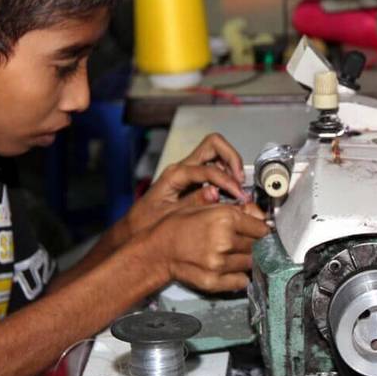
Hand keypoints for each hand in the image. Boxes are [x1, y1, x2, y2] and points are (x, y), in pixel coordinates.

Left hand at [124, 133, 247, 238]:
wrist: (135, 230)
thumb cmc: (146, 223)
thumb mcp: (168, 215)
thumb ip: (192, 203)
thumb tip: (214, 192)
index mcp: (176, 174)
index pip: (208, 167)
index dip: (226, 180)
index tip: (237, 194)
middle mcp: (183, 168)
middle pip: (214, 145)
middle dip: (232, 158)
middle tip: (241, 179)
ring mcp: (189, 171)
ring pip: (216, 153)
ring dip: (232, 165)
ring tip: (239, 186)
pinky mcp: (194, 179)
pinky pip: (216, 167)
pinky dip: (228, 174)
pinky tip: (232, 191)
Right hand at [144, 202, 269, 291]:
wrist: (156, 249)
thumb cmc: (177, 225)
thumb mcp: (206, 208)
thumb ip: (235, 210)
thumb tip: (258, 214)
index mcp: (225, 218)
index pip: (261, 228)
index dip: (260, 229)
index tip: (257, 230)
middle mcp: (224, 241)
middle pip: (257, 246)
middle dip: (253, 243)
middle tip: (241, 240)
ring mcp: (220, 263)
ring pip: (250, 263)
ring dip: (245, 258)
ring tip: (230, 253)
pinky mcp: (214, 281)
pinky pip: (241, 280)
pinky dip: (239, 275)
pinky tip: (228, 267)